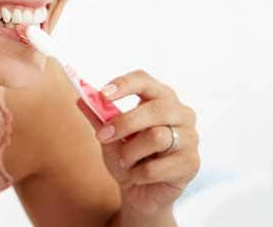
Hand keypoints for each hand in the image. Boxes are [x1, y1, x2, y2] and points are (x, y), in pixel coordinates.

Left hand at [77, 70, 199, 215]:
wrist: (141, 191)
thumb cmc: (128, 156)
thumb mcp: (109, 136)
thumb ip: (98, 117)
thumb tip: (81, 98)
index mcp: (161, 98)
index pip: (145, 80)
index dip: (124, 84)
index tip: (102, 94)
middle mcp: (181, 114)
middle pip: (155, 109)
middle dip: (124, 123)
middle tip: (102, 136)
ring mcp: (190, 138)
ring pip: (157, 137)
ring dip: (130, 153)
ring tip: (125, 161)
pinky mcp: (191, 164)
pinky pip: (156, 167)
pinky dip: (138, 174)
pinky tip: (139, 176)